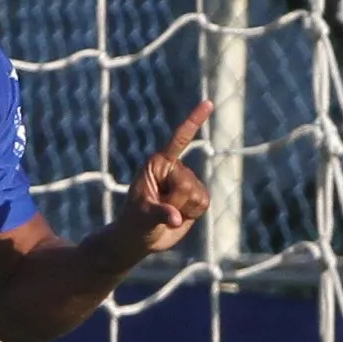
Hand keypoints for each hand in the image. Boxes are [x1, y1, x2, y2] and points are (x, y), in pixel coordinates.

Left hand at [121, 102, 214, 255]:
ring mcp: (187, 181)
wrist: (139, 238)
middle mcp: (174, 168)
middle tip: (159, 209)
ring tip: (166, 212)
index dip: (194, 122)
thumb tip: (176, 219)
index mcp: (157, 163)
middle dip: (175, 201)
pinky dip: (192, 213)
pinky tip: (179, 215)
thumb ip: (159, 214)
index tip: (208, 103)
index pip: (179, 140)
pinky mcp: (196, 195)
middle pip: (188, 183)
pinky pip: (204, 203)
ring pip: (198, 194)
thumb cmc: (134, 223)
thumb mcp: (142, 217)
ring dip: (184, 208)